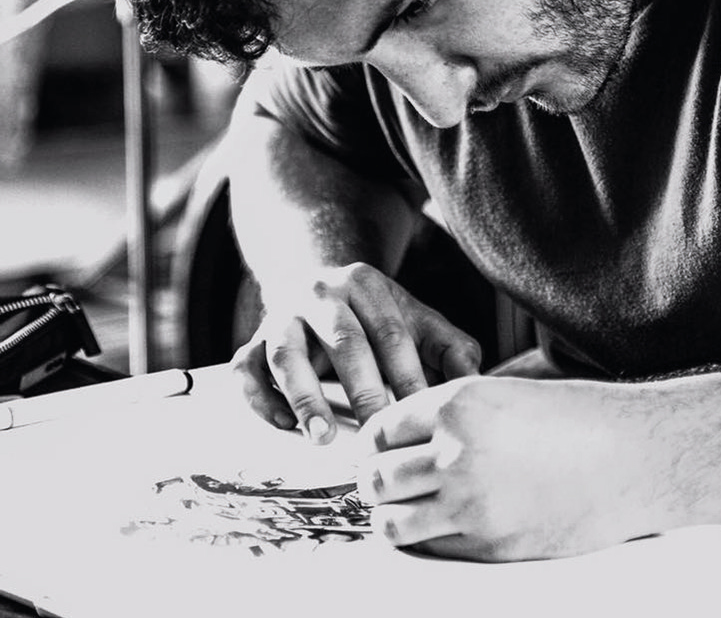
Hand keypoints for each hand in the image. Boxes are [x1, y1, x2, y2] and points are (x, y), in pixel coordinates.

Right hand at [231, 262, 481, 442]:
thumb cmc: (380, 318)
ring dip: (304, 395)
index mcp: (366, 283)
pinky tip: (285, 426)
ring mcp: (281, 314)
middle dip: (363, 389)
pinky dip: (260, 398)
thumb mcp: (418, 322)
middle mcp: (320, 292)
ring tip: (322, 438)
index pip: (391, 332)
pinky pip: (246, 368)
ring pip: (284, 351)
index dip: (408, 376)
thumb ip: (451, 349)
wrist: (320, 285)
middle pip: (343, 340)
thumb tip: (474, 383)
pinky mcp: (253, 340)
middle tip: (379, 435)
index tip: (422, 417)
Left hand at [357, 376, 671, 561]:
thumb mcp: (503, 392)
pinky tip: (438, 525)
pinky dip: (423, 538)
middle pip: (375, 477)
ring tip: (404, 509)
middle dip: (373, 481)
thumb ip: (452, 412)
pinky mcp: (488, 543)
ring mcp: (470, 501)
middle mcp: (455, 451)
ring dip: (390, 516)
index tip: (376, 452)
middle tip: (382, 482)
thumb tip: (407, 436)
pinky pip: (429, 546)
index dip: (371, 443)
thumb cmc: (575, 419)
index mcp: (457, 404)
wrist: (630, 456)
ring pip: (391, 521)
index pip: (379, 429)